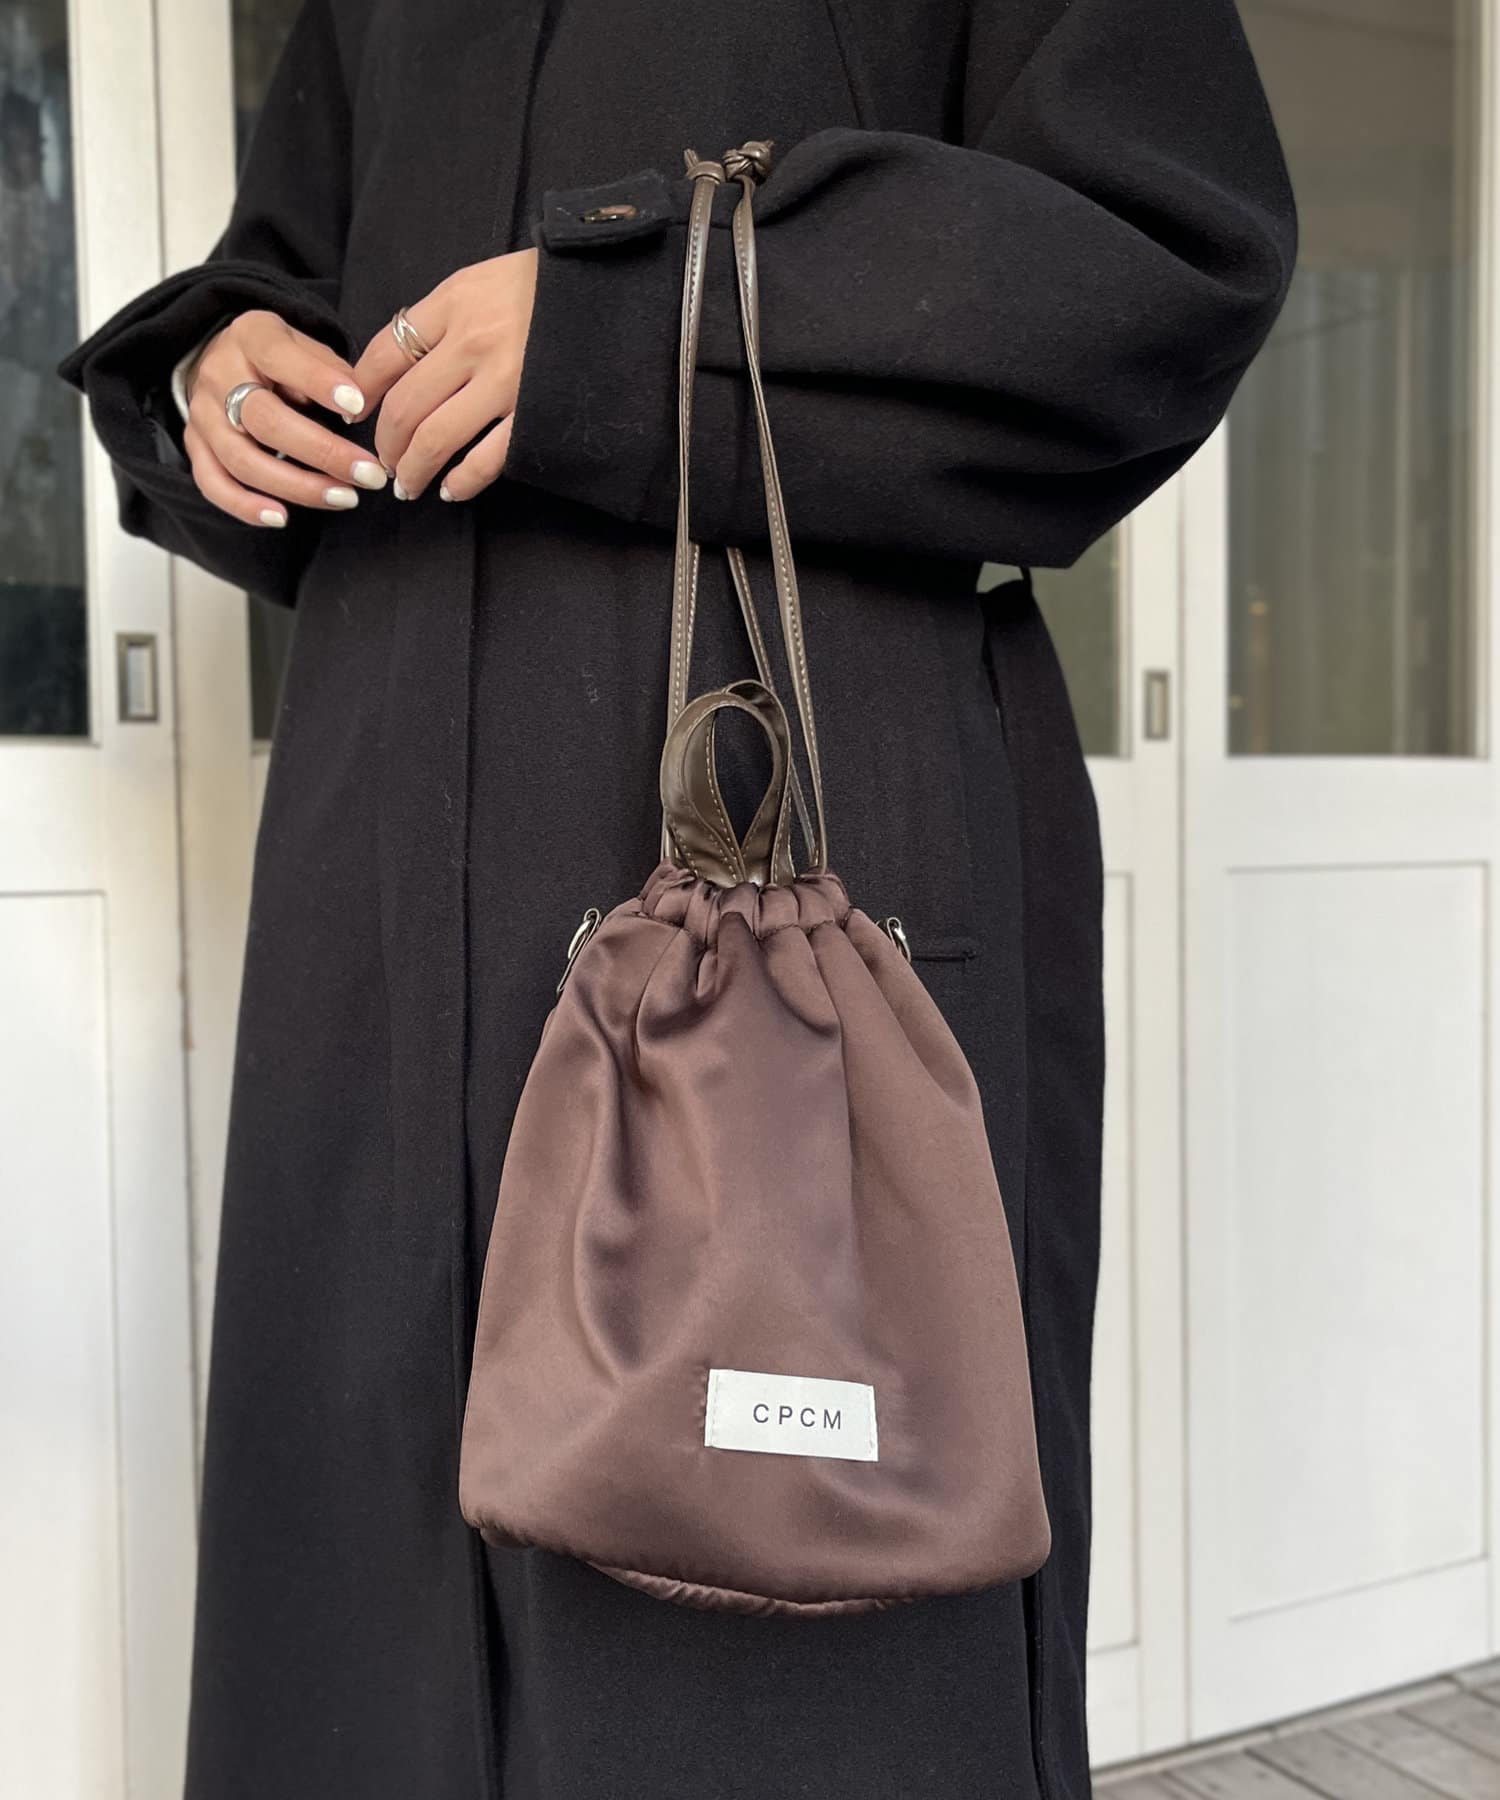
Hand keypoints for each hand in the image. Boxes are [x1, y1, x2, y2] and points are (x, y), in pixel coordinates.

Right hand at [183, 310, 387, 526]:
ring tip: (345, 498)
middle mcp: (219, 375)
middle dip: (322, 452)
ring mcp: (203, 415)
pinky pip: (213, 483)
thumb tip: (359, 406)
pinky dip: (244, 506)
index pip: (280, 357)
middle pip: (265, 420)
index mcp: (251, 337)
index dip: (319, 382)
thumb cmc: (281, 360)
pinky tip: (282, 518)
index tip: (357, 406)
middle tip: (370, 474)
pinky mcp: (195, 447)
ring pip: (242, 459)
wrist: (222, 361)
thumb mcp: (306, 346)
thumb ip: (329, 370)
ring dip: (297, 487)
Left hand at [348, 248, 537, 502]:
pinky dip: (462, 481)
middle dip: (385, 443)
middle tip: (382, 462)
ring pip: (436, 438)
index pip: (386, 352)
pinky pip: (487, 459)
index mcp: (455, 301)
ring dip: (413, 469)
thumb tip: (402, 362)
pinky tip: (451, 490)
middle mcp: (474, 341)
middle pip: (405, 405)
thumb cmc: (547, 286)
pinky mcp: (537, 413)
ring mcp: (506, 382)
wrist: (612, 288)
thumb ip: (445, 317)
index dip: (361, 390)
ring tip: (407, 484)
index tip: (354, 411)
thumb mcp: (485, 279)